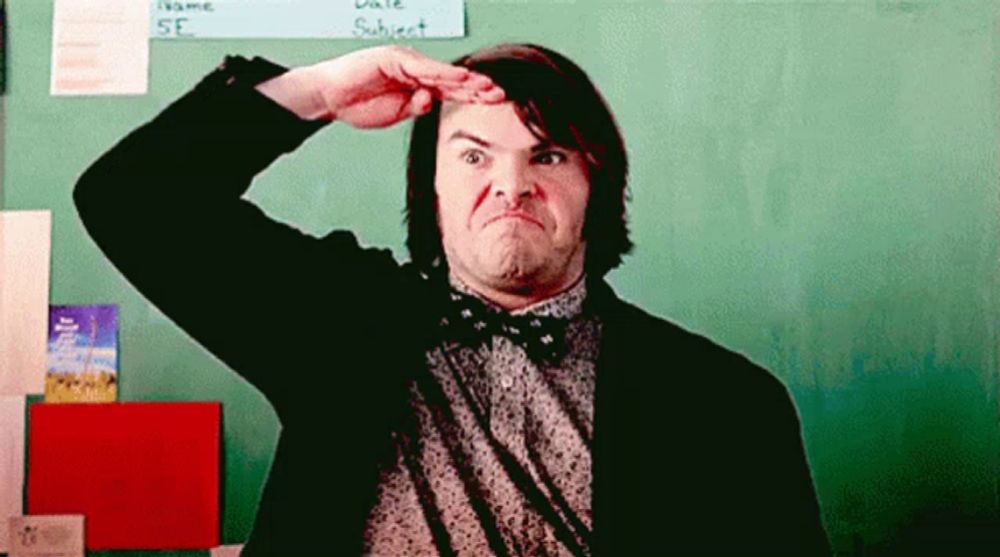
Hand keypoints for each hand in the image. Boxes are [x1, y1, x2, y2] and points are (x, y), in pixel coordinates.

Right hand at [257, 45, 504, 126]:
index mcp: (418, 84)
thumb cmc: (360, 104)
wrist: (330, 97)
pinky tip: (458, 79)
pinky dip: (439, 73)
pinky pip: (420, 67)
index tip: (494, 101)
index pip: (451, 90)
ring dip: (464, 80)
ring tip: (485, 87)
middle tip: (500, 94)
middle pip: (451, 79)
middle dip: (476, 87)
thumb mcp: (395, 113)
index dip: (473, 95)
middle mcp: (415, 69)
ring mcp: (404, 61)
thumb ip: (415, 107)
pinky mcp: (392, 58)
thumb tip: (430, 102)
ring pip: (440, 72)